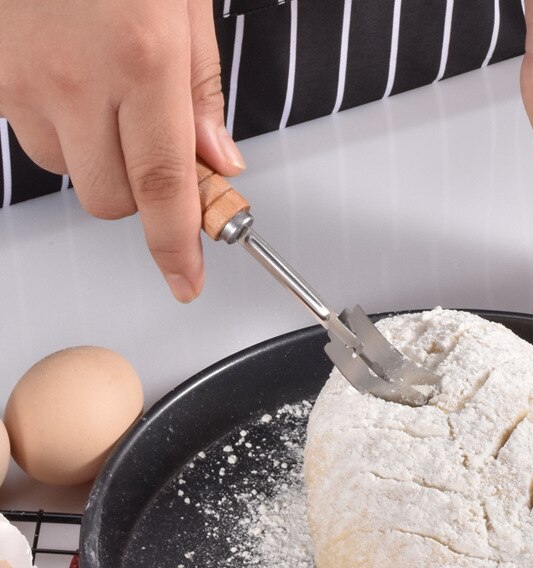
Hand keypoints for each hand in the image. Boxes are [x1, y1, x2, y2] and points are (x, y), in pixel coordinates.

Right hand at [0, 0, 244, 301]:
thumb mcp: (183, 3)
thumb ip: (202, 90)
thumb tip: (218, 162)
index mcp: (142, 60)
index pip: (164, 188)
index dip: (177, 247)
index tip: (186, 282)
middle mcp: (77, 78)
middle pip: (111, 200)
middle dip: (138, 194)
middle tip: (151, 149)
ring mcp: (21, 77)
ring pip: (68, 172)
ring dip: (96, 157)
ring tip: (103, 92)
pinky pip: (28, 135)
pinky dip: (57, 126)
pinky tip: (67, 77)